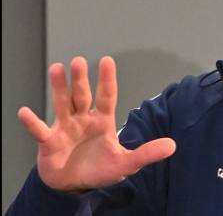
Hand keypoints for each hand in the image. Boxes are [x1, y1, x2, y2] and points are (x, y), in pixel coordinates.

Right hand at [18, 56, 175, 192]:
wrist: (74, 185)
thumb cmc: (100, 169)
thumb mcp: (126, 163)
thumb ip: (147, 153)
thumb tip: (173, 145)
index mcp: (102, 120)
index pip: (106, 96)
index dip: (107, 79)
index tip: (107, 60)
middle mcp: (83, 119)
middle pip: (81, 95)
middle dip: (80, 79)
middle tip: (79, 61)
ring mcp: (64, 128)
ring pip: (61, 104)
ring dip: (59, 87)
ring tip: (57, 68)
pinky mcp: (49, 142)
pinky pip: (39, 130)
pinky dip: (32, 122)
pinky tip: (25, 112)